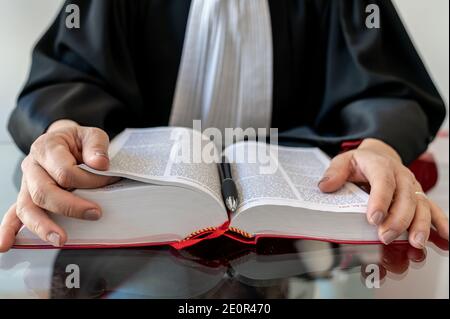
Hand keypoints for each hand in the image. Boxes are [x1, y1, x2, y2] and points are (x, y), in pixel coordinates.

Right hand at [0, 120, 118, 251]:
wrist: (63, 140)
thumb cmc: (77, 141)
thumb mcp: (91, 135)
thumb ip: (96, 146)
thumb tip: (100, 164)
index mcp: (47, 148)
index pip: (64, 171)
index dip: (88, 180)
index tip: (108, 182)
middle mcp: (32, 166)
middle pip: (43, 191)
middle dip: (70, 207)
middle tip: (95, 213)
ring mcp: (27, 184)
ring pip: (27, 207)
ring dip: (43, 226)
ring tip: (60, 239)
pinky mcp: (27, 197)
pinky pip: (14, 214)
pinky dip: (9, 230)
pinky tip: (5, 245)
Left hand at [318, 138, 448, 247]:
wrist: (380, 156)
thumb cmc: (361, 163)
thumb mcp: (344, 161)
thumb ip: (335, 172)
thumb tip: (326, 186)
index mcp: (381, 166)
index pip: (383, 182)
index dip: (380, 200)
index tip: (373, 218)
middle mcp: (401, 176)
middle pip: (404, 199)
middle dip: (397, 220)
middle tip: (385, 237)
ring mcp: (412, 188)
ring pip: (421, 206)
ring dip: (420, 226)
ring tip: (415, 244)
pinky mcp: (418, 198)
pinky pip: (433, 209)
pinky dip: (441, 224)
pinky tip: (446, 238)